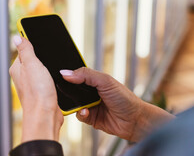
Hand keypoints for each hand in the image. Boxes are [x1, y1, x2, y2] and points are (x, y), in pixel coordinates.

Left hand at [9, 36, 63, 142]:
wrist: (46, 115)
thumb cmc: (37, 92)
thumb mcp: (32, 65)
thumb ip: (25, 50)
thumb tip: (16, 37)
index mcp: (17, 68)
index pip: (24, 49)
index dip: (34, 43)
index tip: (42, 38)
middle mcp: (24, 76)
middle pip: (35, 59)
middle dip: (44, 56)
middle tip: (52, 54)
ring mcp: (33, 84)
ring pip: (43, 69)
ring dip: (50, 67)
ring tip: (55, 67)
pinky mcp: (43, 91)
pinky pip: (48, 78)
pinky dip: (54, 76)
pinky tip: (58, 77)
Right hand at [60, 67, 174, 141]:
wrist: (134, 120)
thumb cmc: (124, 98)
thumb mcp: (105, 81)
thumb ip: (86, 75)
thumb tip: (65, 72)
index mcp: (94, 80)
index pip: (77, 74)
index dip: (68, 73)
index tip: (59, 73)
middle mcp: (91, 92)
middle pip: (72, 89)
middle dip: (67, 90)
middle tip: (63, 89)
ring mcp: (90, 105)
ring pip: (73, 103)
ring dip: (74, 103)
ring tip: (81, 103)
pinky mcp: (90, 118)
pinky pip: (78, 115)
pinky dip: (80, 114)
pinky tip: (87, 112)